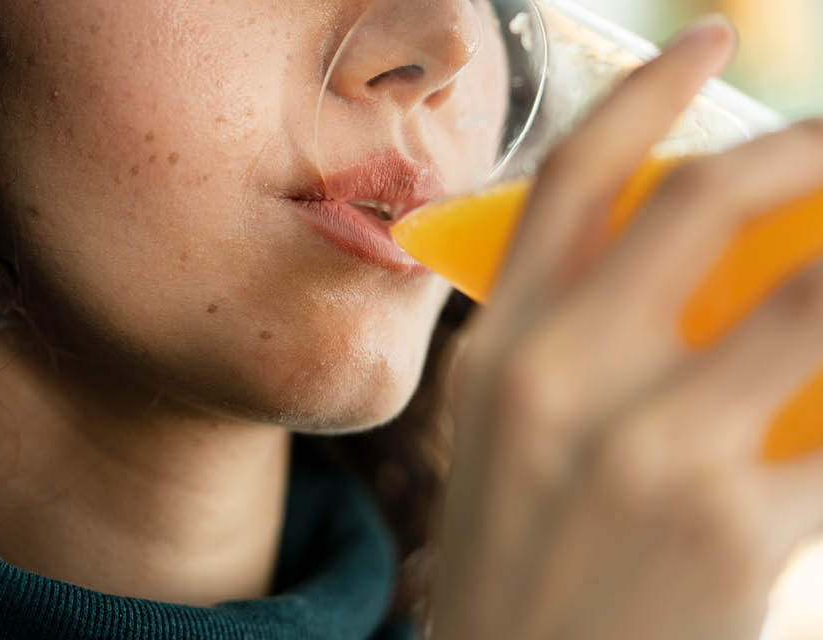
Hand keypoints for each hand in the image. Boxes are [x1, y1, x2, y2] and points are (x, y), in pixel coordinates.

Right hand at [427, 16, 822, 639]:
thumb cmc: (523, 556)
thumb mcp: (510, 434)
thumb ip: (579, 337)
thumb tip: (705, 260)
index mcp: (501, 349)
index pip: (574, 176)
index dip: (648, 89)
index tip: (708, 39)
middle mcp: (560, 379)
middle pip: (703, 202)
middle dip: (804, 146)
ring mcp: (647, 450)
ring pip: (812, 294)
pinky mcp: (732, 526)